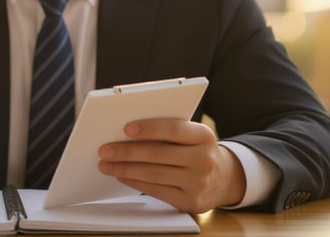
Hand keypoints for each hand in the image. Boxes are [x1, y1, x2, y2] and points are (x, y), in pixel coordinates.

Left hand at [97, 118, 245, 213]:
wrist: (225, 179)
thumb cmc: (198, 150)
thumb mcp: (193, 136)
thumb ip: (169, 131)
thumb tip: (127, 132)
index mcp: (204, 136)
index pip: (174, 129)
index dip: (149, 129)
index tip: (126, 128)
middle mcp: (205, 160)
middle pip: (159, 154)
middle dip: (127, 152)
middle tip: (105, 149)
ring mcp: (198, 183)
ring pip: (154, 174)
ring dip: (125, 169)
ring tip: (107, 164)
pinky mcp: (190, 201)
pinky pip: (156, 191)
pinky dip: (135, 182)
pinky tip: (122, 175)